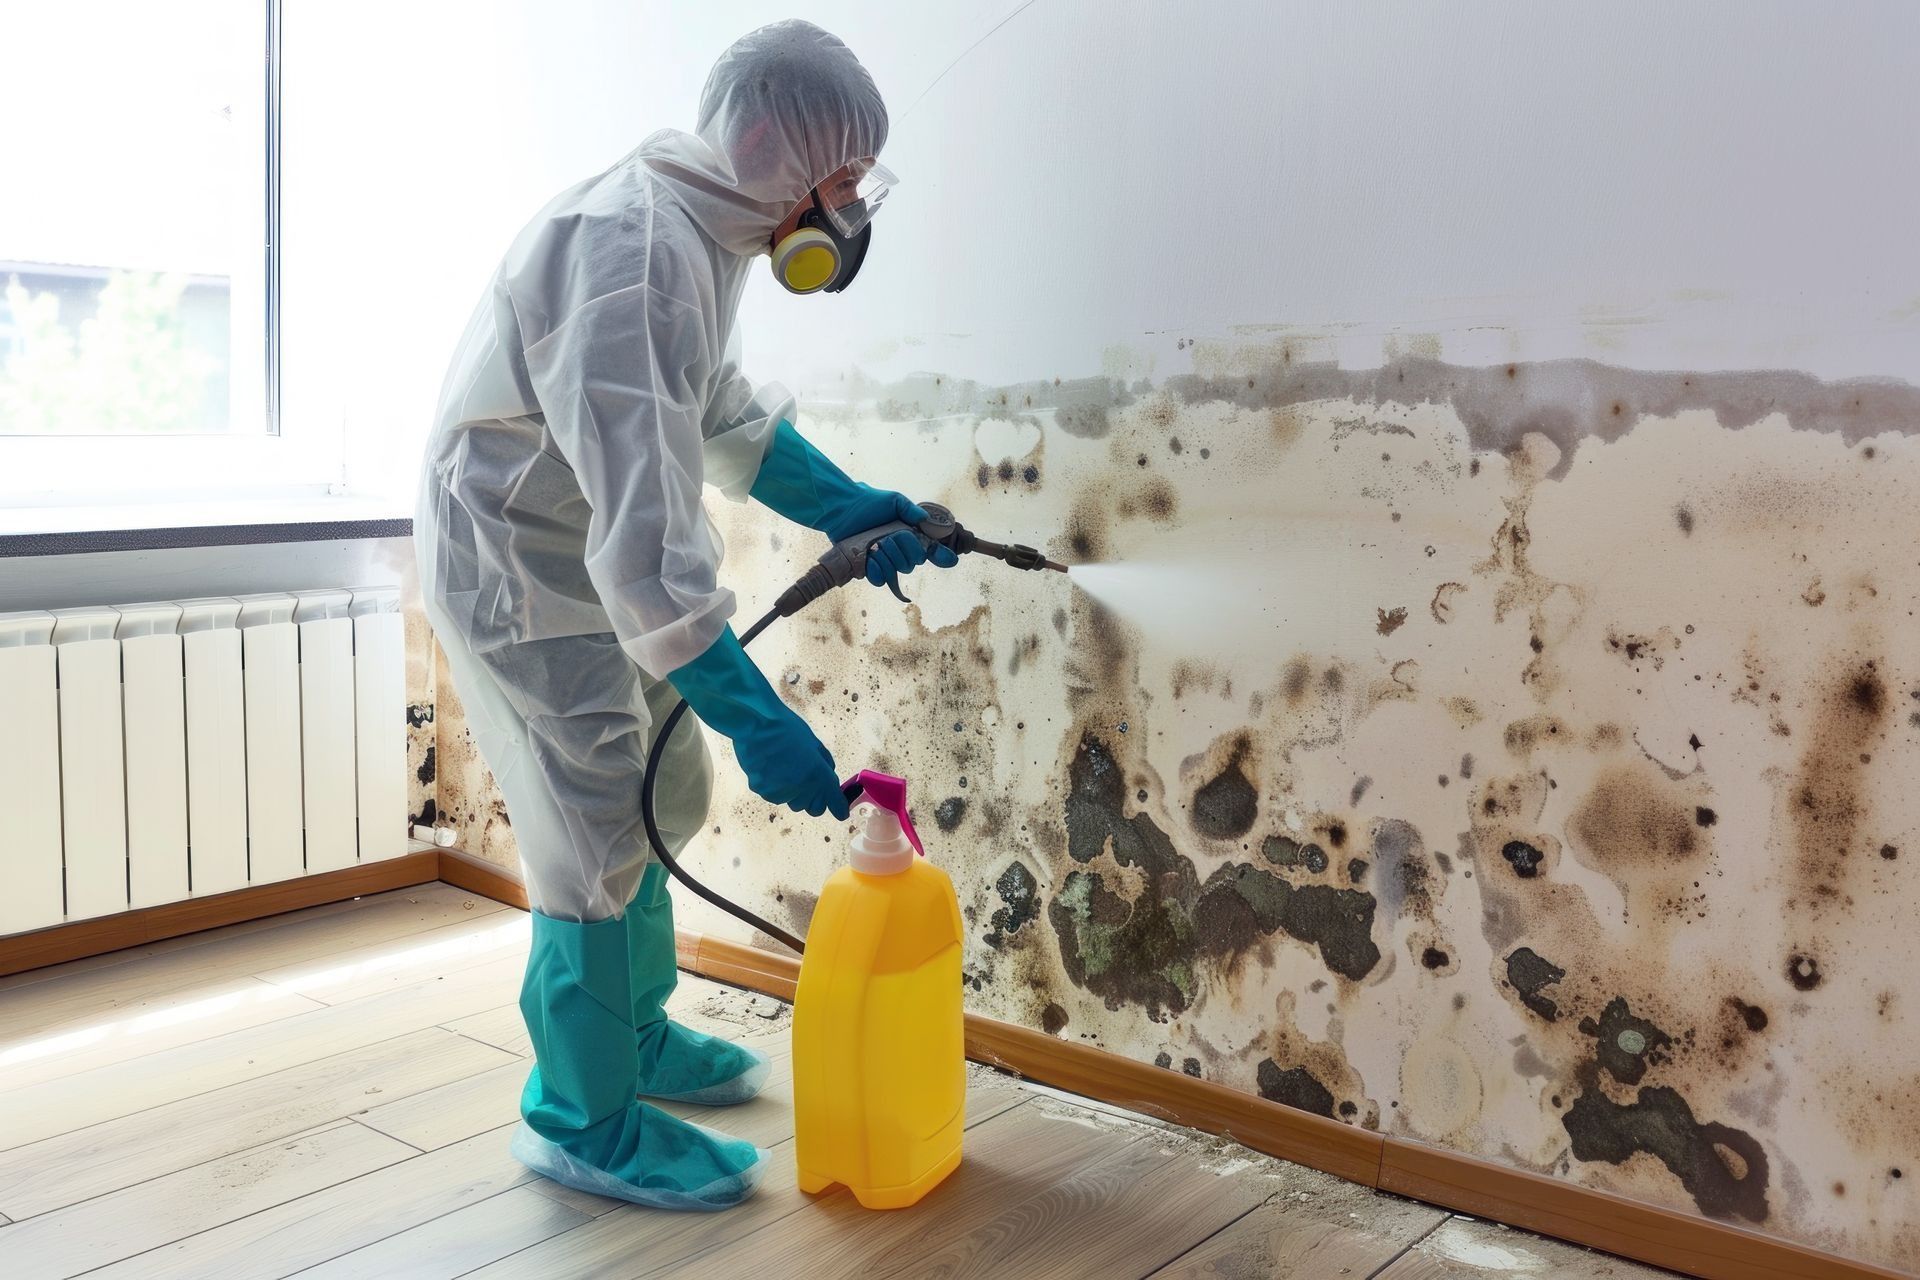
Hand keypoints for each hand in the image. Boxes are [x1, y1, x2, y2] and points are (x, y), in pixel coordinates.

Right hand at [732, 706, 849, 818]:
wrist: (756, 723)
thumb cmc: (787, 728)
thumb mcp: (815, 744)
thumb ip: (825, 766)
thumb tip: (829, 780)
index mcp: (818, 774)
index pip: (833, 802)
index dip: (839, 809)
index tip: (841, 813)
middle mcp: (801, 788)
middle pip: (813, 808)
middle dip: (813, 798)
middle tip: (807, 780)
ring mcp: (780, 792)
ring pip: (792, 802)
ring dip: (793, 792)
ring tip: (784, 768)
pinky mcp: (762, 791)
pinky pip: (774, 795)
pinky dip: (775, 787)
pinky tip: (770, 767)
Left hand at [853, 494, 960, 587]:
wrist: (841, 508)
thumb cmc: (867, 502)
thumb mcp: (894, 500)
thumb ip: (911, 510)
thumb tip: (925, 519)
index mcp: (906, 536)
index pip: (927, 551)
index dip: (939, 556)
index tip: (949, 559)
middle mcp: (896, 550)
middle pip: (912, 563)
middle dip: (902, 552)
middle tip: (888, 539)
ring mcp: (882, 560)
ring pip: (896, 571)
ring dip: (887, 559)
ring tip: (874, 546)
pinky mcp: (867, 568)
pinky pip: (879, 579)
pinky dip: (876, 570)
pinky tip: (869, 558)